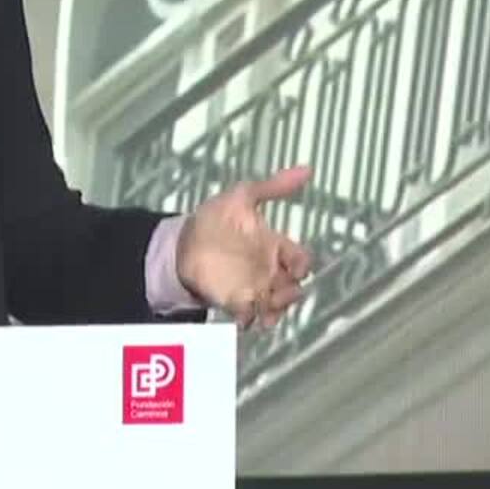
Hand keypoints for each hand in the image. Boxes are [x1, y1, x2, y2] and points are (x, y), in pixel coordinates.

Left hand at [177, 165, 314, 329]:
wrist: (182, 241)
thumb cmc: (215, 219)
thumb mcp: (242, 197)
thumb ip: (272, 187)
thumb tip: (307, 169)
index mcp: (274, 246)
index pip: (300, 260)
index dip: (301, 265)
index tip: (294, 268)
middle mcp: (268, 270)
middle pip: (292, 288)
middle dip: (290, 294)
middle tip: (280, 293)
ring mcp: (252, 288)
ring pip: (275, 305)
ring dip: (274, 310)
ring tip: (266, 312)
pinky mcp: (233, 301)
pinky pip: (249, 315)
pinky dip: (250, 319)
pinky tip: (246, 319)